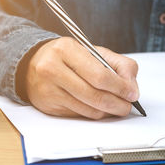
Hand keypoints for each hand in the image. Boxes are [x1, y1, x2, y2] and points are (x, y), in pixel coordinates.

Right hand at [22, 37, 138, 118]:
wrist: (31, 65)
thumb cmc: (68, 58)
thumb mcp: (93, 52)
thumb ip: (119, 64)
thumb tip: (132, 88)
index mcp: (67, 49)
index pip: (100, 75)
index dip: (120, 87)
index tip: (132, 94)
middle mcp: (53, 68)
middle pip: (95, 95)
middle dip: (117, 103)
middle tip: (127, 106)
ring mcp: (49, 89)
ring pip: (88, 109)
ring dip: (107, 111)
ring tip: (116, 107)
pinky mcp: (48, 106)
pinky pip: (79, 115)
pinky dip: (93, 113)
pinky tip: (98, 107)